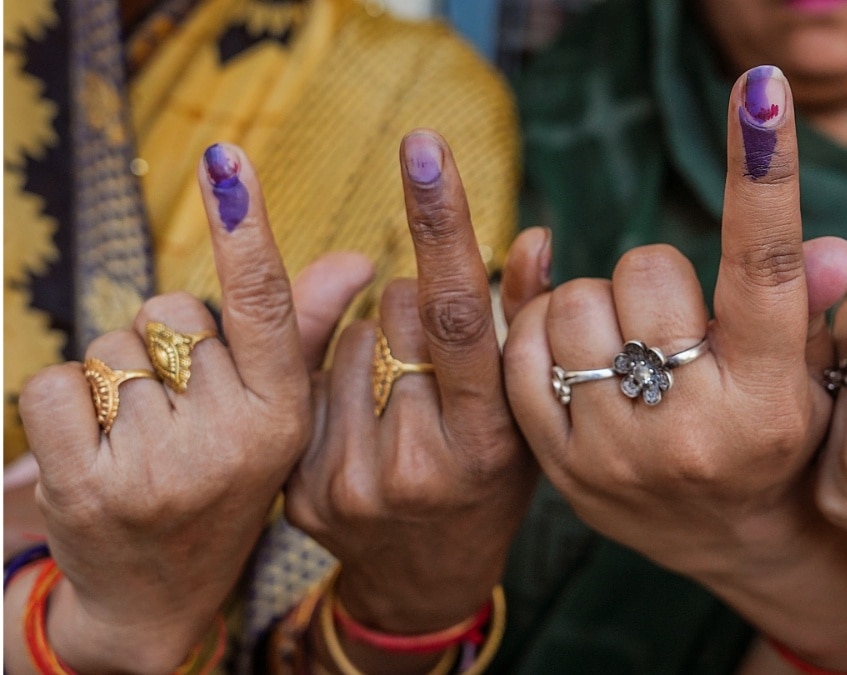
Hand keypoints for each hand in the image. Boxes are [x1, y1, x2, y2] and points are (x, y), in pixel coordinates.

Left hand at [15, 144, 367, 673]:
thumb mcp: (277, 414)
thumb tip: (358, 259)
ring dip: (119, 375)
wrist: (156, 596)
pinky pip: (59, 383)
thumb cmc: (224, 480)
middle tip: (182, 404)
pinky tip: (98, 446)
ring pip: (113, 348)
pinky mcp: (88, 487)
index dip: (244, 228)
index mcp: (284, 418)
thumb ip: (305, 329)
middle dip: (167, 343)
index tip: (227, 160)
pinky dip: (68, 402)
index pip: (264, 306)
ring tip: (142, 433)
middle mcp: (231, 444)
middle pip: (171, 316)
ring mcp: (159, 469)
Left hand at [284, 131, 545, 672]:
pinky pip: (305, 381)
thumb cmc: (492, 478)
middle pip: (396, 313)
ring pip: (345, 340)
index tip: (423, 146)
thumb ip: (528, 324)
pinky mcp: (300, 492)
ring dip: (371, 339)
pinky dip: (332, 375)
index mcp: (487, 442)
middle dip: (414, 302)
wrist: (427, 576)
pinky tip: (359, 411)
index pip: (455, 316)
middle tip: (432, 347)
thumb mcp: (529, 412)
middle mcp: (418, 467)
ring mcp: (353, 483)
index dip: (442, 225)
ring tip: (398, 388)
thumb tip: (535, 236)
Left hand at [504, 66, 846, 659]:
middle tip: (675, 315)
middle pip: (648, 271)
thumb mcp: (812, 376)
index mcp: (768, 401)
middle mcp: (690, 431)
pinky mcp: (559, 466)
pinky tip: (580, 354)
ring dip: (600, 303)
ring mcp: (615, 453)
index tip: (762, 92)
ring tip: (630, 341)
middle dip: (659, 274)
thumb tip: (830, 250)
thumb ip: (812, 306)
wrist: (733, 541)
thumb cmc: (782, 440)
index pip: (765, 268)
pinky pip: (521, 352)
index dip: (763, 174)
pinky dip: (543, 331)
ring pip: (575, 304)